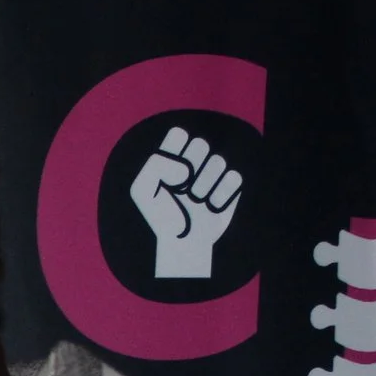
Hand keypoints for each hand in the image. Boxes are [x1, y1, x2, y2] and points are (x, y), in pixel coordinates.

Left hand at [129, 126, 242, 278]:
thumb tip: (186, 169)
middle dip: (191, 170)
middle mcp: (195, 159)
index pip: (179, 135)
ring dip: (203, 186)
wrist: (182, 241)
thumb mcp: (143, 191)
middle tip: (181, 190)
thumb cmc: (161, 215)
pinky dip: (220, 196)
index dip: (174, 153)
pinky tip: (211, 206)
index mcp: (174, 155)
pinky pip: (233, 177)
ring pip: (218, 161)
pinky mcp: (231, 185)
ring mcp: (214, 171)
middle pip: (200, 144)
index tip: (166, 176)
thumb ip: (155, 166)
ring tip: (195, 201)